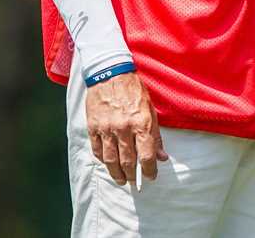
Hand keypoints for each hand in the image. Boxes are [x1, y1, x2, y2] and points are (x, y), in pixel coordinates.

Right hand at [85, 71, 168, 185]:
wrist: (110, 73)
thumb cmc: (134, 90)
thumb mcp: (151, 109)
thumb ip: (156, 135)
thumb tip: (162, 157)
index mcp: (141, 122)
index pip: (146, 155)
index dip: (149, 170)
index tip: (151, 176)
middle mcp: (123, 128)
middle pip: (127, 162)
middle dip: (132, 176)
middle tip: (135, 182)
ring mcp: (106, 128)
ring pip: (110, 161)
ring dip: (116, 174)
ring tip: (121, 179)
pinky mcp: (93, 127)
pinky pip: (97, 151)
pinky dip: (103, 160)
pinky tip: (108, 164)